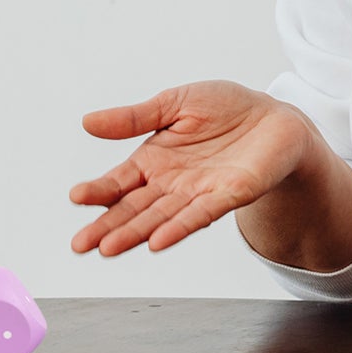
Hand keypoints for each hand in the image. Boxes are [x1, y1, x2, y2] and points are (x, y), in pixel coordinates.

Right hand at [70, 81, 312, 255]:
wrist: (275, 117)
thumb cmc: (224, 109)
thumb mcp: (173, 103)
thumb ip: (133, 118)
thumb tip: (86, 122)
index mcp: (154, 160)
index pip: (119, 182)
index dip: (98, 191)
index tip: (76, 197)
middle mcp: (171, 184)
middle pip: (134, 209)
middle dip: (107, 227)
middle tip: (80, 244)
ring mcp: (198, 194)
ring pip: (160, 218)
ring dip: (135, 234)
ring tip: (108, 248)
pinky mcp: (229, 196)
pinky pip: (200, 215)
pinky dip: (178, 228)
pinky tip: (157, 242)